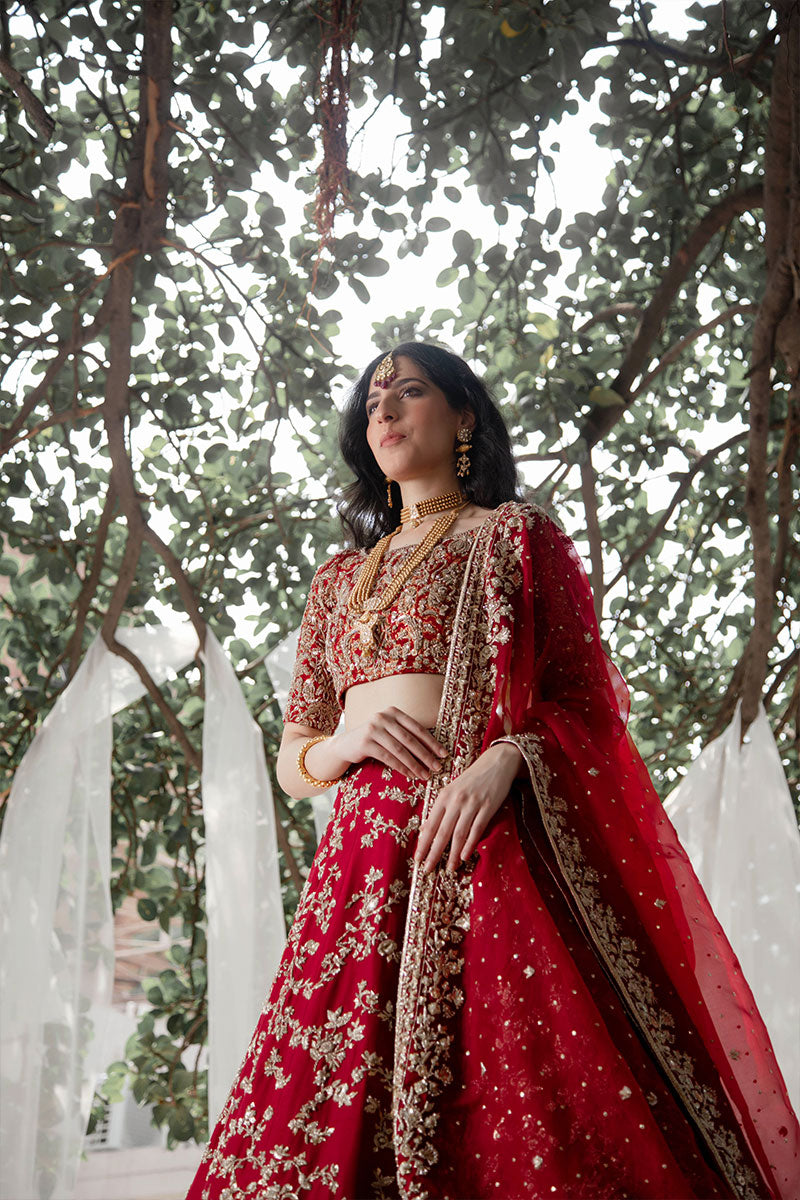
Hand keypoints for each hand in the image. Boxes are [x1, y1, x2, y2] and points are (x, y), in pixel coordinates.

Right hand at [333, 707, 446, 780]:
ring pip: (400, 750)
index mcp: (393, 712)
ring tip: (425, 775)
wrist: (345, 745)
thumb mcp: (390, 732)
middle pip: (410, 739)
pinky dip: (401, 768)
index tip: (444, 754)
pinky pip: (388, 758)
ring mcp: (373, 729)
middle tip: (437, 767)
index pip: (417, 728)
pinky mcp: (365, 743)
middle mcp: (383, 717)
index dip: (432, 742)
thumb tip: (433, 752)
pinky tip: (410, 775)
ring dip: (415, 764)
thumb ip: (406, 736)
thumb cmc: (374, 740)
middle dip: (426, 755)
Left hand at [413, 742, 522, 873]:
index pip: (430, 824)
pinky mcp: (487, 807)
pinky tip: (464, 856)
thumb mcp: (452, 790)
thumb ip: (440, 809)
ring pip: (459, 833)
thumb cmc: (471, 779)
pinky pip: (477, 829)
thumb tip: (425, 830)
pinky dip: (470, 844)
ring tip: (448, 868)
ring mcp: (472, 804)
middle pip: (442, 832)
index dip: (423, 843)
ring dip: (452, 853)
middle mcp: (456, 800)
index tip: (417, 858)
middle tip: (428, 869)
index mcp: (444, 796)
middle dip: (433, 853)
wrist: (495, 763)